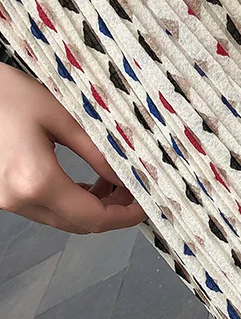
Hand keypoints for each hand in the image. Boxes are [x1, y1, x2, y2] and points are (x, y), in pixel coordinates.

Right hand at [0, 64, 145, 233]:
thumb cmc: (7, 93)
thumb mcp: (60, 114)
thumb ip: (96, 149)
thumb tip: (129, 172)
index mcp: (36, 180)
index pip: (92, 217)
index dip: (125, 215)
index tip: (147, 204)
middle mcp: (19, 199)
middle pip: (77, 224)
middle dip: (112, 213)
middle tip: (137, 190)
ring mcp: (7, 200)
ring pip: (60, 218)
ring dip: (91, 207)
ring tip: (117, 182)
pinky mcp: (2, 194)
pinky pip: (43, 207)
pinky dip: (69, 201)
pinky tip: (87, 182)